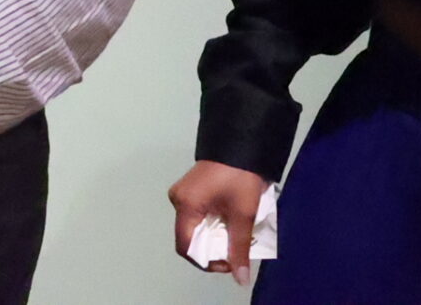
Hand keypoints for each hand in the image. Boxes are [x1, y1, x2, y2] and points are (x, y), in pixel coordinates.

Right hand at [169, 160, 269, 283]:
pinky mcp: (192, 189)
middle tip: (236, 248)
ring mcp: (184, 193)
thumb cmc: (239, 177)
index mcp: (185, 205)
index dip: (207, 262)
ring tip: (237, 234)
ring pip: (197, 227)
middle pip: (192, 237)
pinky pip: (199, 215)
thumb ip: (239, 247)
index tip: (230, 261)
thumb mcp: (242, 214)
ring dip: (217, 235)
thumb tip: (240, 278)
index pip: (187, 247)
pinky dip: (215, 223)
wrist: (242, 141)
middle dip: (215, 248)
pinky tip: (232, 220)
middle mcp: (178, 200)